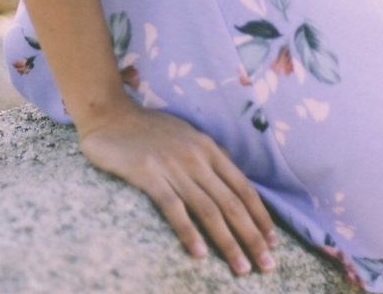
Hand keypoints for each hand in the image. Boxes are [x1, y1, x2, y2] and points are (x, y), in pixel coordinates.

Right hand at [78, 101, 277, 275]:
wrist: (109, 114)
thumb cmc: (147, 128)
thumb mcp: (185, 134)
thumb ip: (207, 156)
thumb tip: (231, 180)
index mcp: (207, 147)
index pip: (242, 186)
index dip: (260, 216)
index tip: (272, 242)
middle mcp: (195, 156)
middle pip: (231, 202)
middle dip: (252, 236)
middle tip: (266, 266)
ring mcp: (172, 165)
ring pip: (208, 209)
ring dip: (227, 242)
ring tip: (241, 268)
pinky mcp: (148, 174)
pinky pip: (173, 207)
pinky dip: (188, 232)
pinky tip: (199, 254)